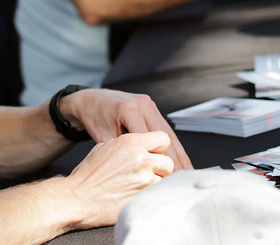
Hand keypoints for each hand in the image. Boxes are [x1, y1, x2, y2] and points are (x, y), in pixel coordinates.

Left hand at [61, 89, 192, 170]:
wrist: (91, 100)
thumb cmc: (94, 119)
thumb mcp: (103, 138)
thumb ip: (120, 153)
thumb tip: (136, 175)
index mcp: (129, 109)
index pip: (148, 138)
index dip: (159, 160)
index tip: (166, 178)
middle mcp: (143, 104)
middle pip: (164, 135)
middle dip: (175, 159)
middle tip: (182, 179)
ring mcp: (149, 105)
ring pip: (168, 132)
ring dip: (179, 153)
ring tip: (187, 172)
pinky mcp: (152, 108)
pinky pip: (165, 129)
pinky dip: (174, 146)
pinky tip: (181, 160)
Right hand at [64, 132, 173, 228]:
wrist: (77, 198)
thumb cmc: (87, 175)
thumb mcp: (105, 146)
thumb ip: (127, 144)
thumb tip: (141, 145)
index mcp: (131, 142)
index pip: (163, 138)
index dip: (159, 147)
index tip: (154, 153)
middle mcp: (140, 158)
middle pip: (168, 160)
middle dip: (160, 167)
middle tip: (148, 171)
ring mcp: (143, 179)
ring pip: (166, 179)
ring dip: (157, 181)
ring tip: (141, 184)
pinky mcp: (143, 197)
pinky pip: (158, 194)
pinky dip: (152, 194)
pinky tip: (139, 194)